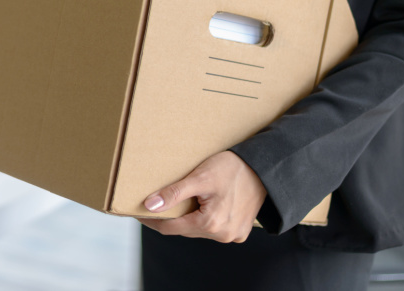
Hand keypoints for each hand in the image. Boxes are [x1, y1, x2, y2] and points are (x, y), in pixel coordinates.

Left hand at [138, 151, 265, 242]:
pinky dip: (203, 219)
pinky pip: (213, 229)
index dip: (152, 221)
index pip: (170, 228)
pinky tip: (198, 206)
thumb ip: (174, 193)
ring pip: (198, 230)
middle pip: (184, 230)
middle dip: (169, 218)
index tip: (138, 212)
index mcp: (210, 224)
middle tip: (154, 204)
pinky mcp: (239, 231)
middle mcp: (222, 235)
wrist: (265, 168)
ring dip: (187, 218)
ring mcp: (232, 235)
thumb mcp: (199, 178)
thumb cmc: (232, 168)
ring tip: (176, 203)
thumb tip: (150, 205)